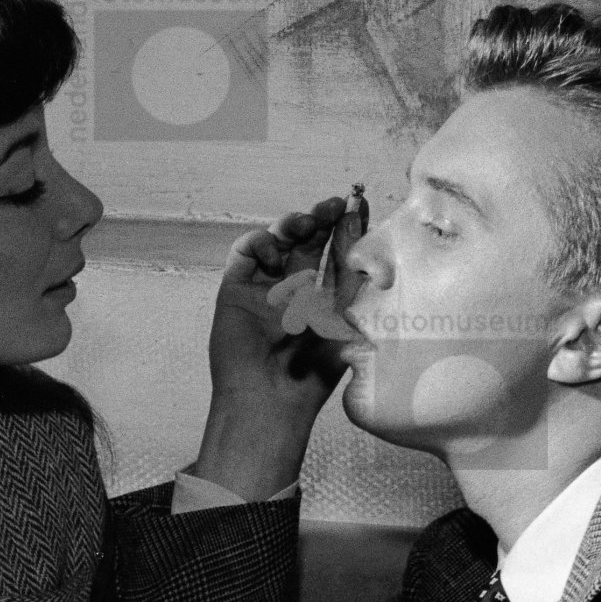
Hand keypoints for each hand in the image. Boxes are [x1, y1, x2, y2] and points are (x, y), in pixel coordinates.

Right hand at [192, 197, 353, 499]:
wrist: (272, 398)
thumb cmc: (313, 370)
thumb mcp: (346, 316)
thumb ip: (353, 273)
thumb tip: (365, 228)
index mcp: (322, 300)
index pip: (332, 252)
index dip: (344, 226)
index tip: (358, 203)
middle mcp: (291, 292)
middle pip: (304, 241)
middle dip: (319, 218)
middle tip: (332, 205)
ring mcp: (262, 290)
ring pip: (275, 242)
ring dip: (291, 225)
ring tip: (305, 224)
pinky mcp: (235, 291)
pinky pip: (245, 254)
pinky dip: (260, 242)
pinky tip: (276, 248)